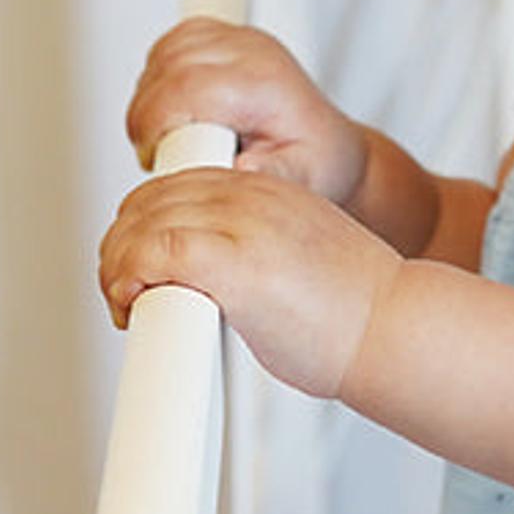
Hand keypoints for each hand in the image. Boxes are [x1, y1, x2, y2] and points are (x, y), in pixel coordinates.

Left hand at [98, 167, 399, 400]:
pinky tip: (134, 307)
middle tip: (127, 295)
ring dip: (118, 268)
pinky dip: (128, 278)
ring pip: (140, 225)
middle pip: (147, 201)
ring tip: (128, 307)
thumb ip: (253, 254)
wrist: (395, 327)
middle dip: (123, 249)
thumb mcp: (299, 259)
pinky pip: (152, 252)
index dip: (145, 225)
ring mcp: (241, 224)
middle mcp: (251, 196)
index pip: (175, 186)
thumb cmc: (355, 311)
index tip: (141, 267)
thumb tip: (209, 290)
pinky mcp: (232, 261)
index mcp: (267, 189)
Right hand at [124, 20, 363, 203]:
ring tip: (173, 135)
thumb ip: (271, 176)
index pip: (186, 86)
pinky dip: (158, 77)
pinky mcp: (220, 36)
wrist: (328, 145)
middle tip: (164, 153)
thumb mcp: (303, 180)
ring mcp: (235, 39)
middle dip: (150, 117)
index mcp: (266, 83)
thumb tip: (240, 171)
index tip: (160, 157)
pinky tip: (175, 109)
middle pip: (168, 68)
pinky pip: (168, 45)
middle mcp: (251, 51)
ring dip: (152, 98)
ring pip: (163, 53)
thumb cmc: (314, 161)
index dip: (156, 123)